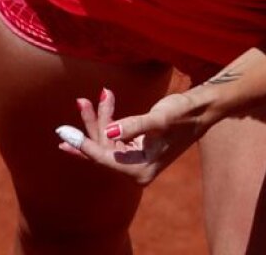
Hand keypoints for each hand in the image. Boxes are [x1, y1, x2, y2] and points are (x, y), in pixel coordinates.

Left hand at [55, 88, 210, 185]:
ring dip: (101, 118)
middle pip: (103, 149)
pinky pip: (115, 136)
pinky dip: (110, 118)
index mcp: (140, 171)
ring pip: (108, 140)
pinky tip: (106, 100)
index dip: (83, 145)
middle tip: (81, 101)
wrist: (202, 108)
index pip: (104, 159)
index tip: (63, 134)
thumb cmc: (183, 113)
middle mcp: (137, 170)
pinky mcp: (138, 148)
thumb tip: (109, 130)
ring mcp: (136, 160)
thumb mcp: (158, 119)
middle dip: (93, 124)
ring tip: (97, 95)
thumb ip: (133, 125)